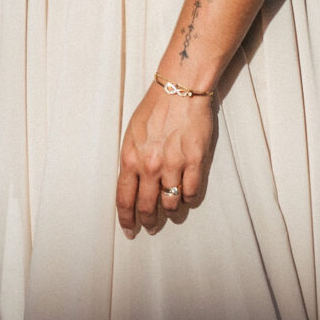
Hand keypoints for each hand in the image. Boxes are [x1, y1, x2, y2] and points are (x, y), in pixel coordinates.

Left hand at [117, 81, 216, 235]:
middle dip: (149, 222)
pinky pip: (192, 192)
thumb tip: (133, 185)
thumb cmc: (155, 108)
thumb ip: (131, 161)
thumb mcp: (132, 135)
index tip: (130, 230)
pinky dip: (189, 199)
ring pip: (171, 203)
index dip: (127, 220)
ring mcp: (173, 164)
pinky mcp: (195, 160)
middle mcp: (150, 166)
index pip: (125, 200)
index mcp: (130, 159)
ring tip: (173, 210)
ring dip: (171, 211)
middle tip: (152, 227)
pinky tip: (188, 196)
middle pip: (148, 207)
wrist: (180, 89)